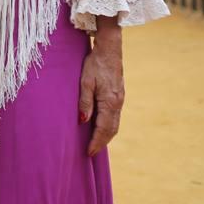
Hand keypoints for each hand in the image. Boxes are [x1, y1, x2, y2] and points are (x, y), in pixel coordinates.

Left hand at [79, 21, 124, 155]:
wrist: (110, 50)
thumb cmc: (95, 64)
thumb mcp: (85, 82)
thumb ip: (85, 101)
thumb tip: (83, 121)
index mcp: (110, 102)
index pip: (103, 128)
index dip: (96, 142)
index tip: (89, 152)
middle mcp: (118, 104)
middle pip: (112, 130)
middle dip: (101, 142)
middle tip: (90, 152)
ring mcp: (120, 100)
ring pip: (115, 124)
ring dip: (106, 136)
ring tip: (95, 144)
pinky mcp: (119, 96)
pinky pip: (115, 117)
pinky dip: (109, 126)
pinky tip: (100, 128)